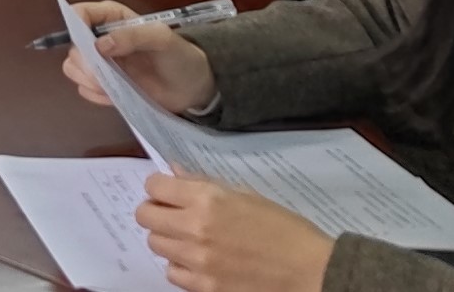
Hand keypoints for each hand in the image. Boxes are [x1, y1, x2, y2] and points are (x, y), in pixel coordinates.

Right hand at [60, 7, 216, 116]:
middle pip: (73, 46)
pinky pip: (85, 90)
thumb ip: (132, 37)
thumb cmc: (180, 56)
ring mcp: (101, 63)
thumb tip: (99, 45)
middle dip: (85, 63)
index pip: (79, 13)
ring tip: (113, 86)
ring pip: (73, 68)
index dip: (76, 28)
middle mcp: (100, 38)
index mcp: (112, 18)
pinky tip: (116, 96)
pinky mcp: (104, 84)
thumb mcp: (161, 39)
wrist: (193, 87)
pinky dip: (96, 95)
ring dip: (88, 80)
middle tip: (105, 76)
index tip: (91, 50)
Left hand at [135, 175, 332, 291]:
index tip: (168, 191)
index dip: (159, 187)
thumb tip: (174, 172)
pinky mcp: (204, 287)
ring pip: (155, 245)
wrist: (308, 271)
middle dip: (156, 211)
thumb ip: (204, 184)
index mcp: (207, 199)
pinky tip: (198, 261)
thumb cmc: (283, 228)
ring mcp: (197, 261)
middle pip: (145, 216)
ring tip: (188, 238)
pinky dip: (179, 266)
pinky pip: (172, 273)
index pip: (154, 186)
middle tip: (172, 214)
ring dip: (167, 238)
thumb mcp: (245, 194)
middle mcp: (195, 228)